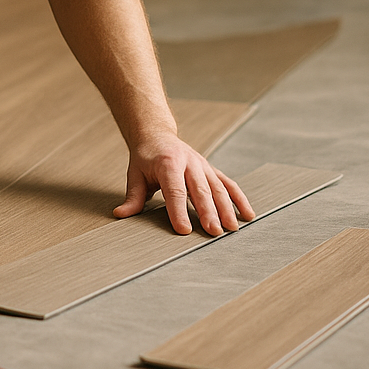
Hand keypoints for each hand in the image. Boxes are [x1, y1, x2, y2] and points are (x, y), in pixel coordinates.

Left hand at [113, 133, 254, 235]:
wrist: (157, 135)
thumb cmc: (145, 158)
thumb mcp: (135, 175)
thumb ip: (133, 197)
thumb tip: (120, 214)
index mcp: (167, 163)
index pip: (174, 190)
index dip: (178, 210)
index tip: (183, 230)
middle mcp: (188, 162)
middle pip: (199, 190)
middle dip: (207, 212)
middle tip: (213, 232)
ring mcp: (202, 165)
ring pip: (217, 188)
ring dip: (226, 209)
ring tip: (231, 229)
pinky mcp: (211, 170)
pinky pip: (228, 184)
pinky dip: (239, 199)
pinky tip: (247, 215)